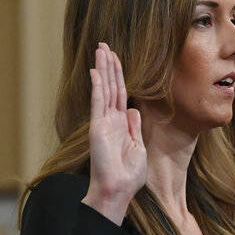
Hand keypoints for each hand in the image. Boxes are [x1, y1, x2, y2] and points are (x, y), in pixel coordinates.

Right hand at [81, 43, 146, 223]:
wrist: (118, 190)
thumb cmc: (128, 175)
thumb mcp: (138, 147)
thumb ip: (134, 127)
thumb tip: (134, 110)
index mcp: (121, 124)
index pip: (121, 94)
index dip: (119, 76)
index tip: (116, 59)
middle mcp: (110, 120)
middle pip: (111, 86)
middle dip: (109, 65)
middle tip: (104, 45)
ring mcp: (103, 122)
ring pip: (104, 89)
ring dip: (103, 69)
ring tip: (101, 49)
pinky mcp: (98, 127)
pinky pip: (98, 102)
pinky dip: (98, 86)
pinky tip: (97, 71)